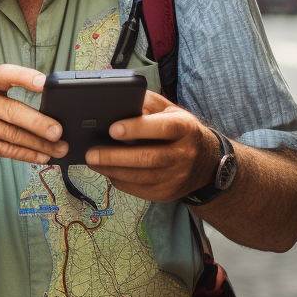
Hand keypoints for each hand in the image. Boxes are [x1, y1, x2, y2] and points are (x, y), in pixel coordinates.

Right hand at [0, 63, 67, 176]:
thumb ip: (11, 100)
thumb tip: (51, 114)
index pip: (4, 74)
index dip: (24, 77)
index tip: (44, 82)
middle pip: (11, 111)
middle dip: (39, 122)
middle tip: (58, 131)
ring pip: (12, 134)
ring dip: (39, 144)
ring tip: (58, 148)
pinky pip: (6, 149)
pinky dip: (28, 154)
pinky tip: (42, 157)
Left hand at [85, 90, 220, 202]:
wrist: (206, 161)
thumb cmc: (179, 129)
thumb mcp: (168, 109)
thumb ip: (146, 103)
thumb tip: (118, 103)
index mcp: (185, 128)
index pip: (163, 128)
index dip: (138, 128)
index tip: (112, 129)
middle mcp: (184, 154)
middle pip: (148, 158)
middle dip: (116, 157)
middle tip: (91, 153)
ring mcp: (177, 177)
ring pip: (140, 177)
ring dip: (112, 170)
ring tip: (93, 161)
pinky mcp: (167, 193)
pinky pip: (138, 189)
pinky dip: (120, 180)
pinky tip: (107, 171)